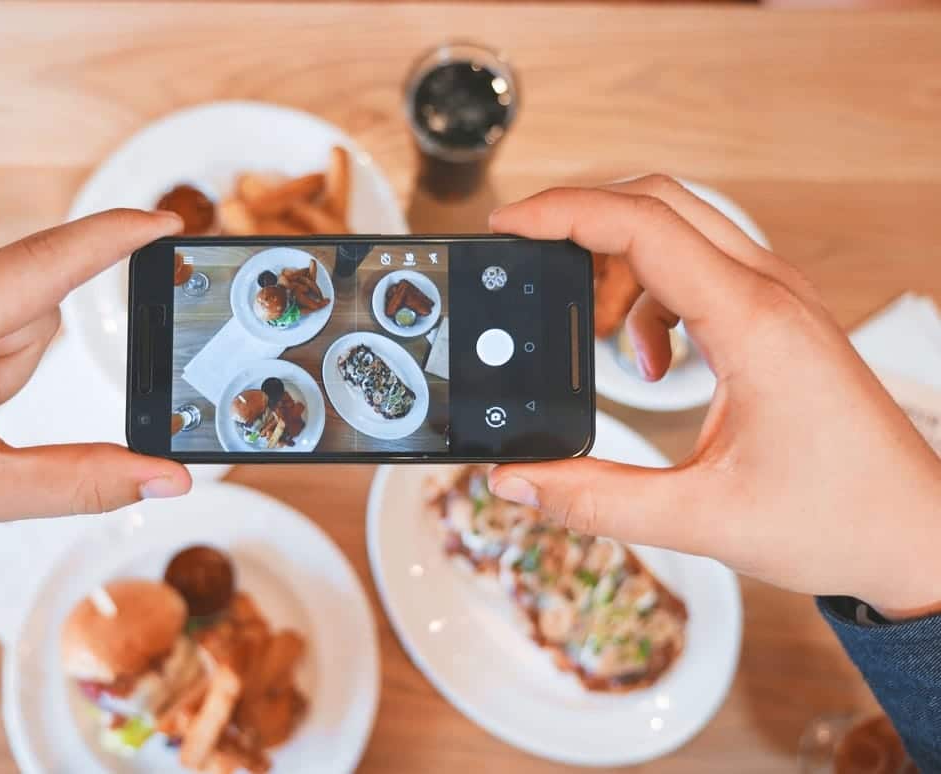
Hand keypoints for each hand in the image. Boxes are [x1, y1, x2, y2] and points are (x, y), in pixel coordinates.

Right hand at [488, 176, 940, 617]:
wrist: (916, 535)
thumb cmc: (838, 519)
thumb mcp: (700, 518)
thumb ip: (595, 500)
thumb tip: (517, 479)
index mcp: (752, 323)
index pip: (644, 226)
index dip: (564, 213)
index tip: (508, 225)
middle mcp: (769, 293)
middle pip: (658, 204)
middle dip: (582, 225)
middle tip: (532, 266)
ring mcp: (778, 300)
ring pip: (677, 231)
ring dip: (617, 267)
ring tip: (594, 336)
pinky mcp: (777, 319)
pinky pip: (697, 270)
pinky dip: (651, 299)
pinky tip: (651, 362)